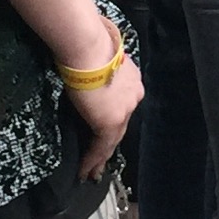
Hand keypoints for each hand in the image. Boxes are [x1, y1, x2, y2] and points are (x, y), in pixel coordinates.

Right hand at [67, 48, 143, 175]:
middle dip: (110, 144)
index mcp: (131, 79)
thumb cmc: (87, 45)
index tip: (104, 129)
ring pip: (113, 139)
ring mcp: (124, 110)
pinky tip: (85, 171)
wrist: (87, 47)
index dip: (113, 119)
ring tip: (92, 172)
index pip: (121, 105)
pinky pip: (101, 147)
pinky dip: (92, 160)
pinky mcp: (110, 122)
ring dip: (101, 158)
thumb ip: (99, 72)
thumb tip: (87, 73)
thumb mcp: (99, 59)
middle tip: (100, 163)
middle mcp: (133, 96)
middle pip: (121, 125)